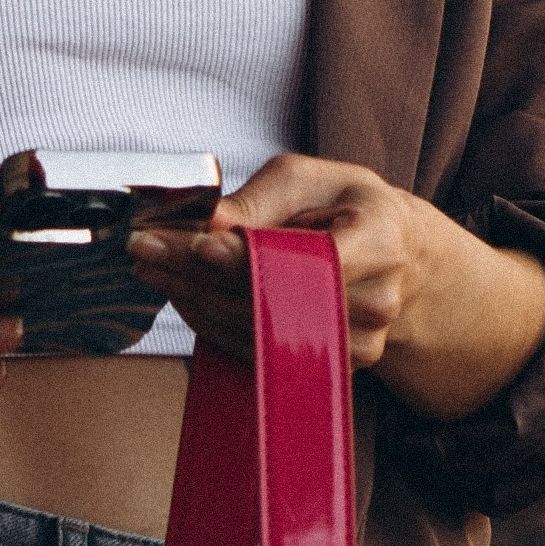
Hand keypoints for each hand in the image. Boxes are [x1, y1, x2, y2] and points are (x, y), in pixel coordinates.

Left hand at [128, 157, 544, 421]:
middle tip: (146, 248)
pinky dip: (211, 320)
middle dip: (199, 272)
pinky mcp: (326, 366)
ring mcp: (355, 345)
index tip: (199, 244)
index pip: (310, 259)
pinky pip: (256, 349)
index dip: (252, 257)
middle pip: (273, 297)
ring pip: (256, 328)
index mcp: (381, 241)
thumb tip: (211, 224)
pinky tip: (180, 292)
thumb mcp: (312, 179)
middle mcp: (374, 302)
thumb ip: (261, 200)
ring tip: (152, 265)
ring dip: (194, 297)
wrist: (399, 261)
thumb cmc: (348, 208)